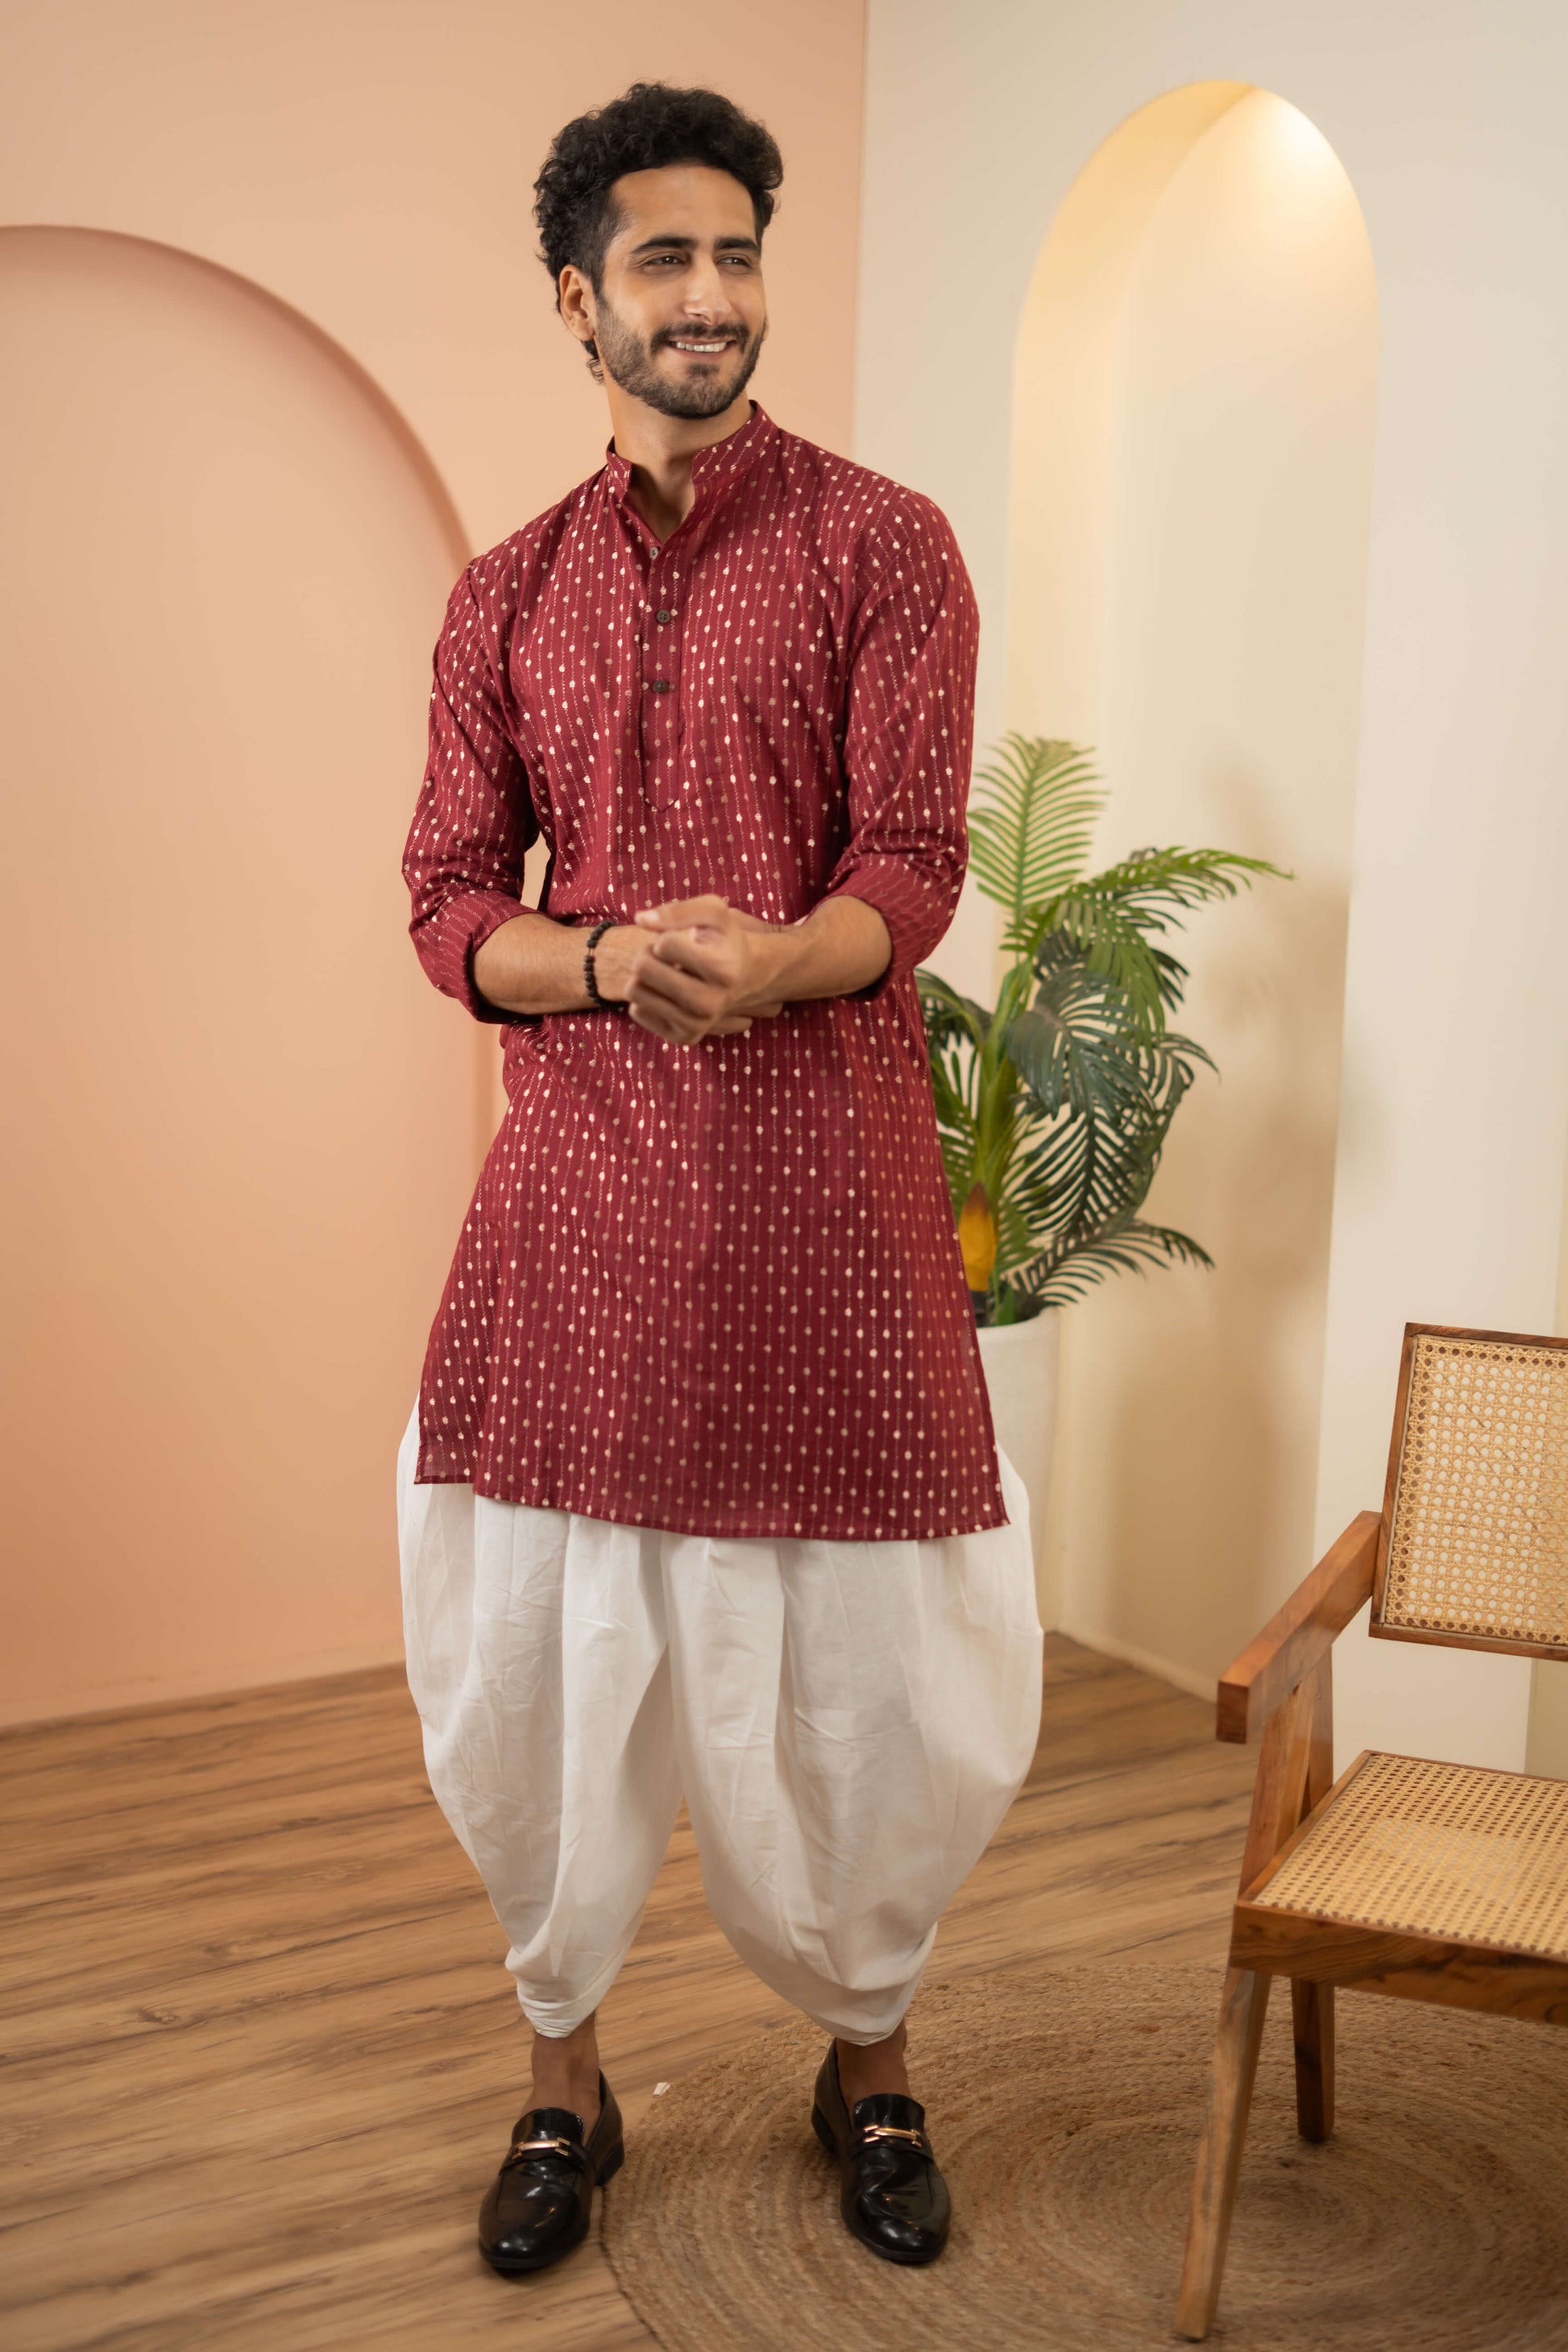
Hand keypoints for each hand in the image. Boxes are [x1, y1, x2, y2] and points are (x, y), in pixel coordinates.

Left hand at [621, 894, 787, 1044]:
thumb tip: (641, 920)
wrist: (749, 977)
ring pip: (634, 991)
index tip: (683, 941)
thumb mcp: (714, 912)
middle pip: (643, 967)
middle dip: (647, 952)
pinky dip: (646, 998)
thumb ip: (678, 910)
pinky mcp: (684, 1038)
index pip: (663, 944)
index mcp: (723, 969)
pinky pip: (637, 1012)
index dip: (666, 936)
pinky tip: (666, 992)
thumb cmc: (726, 939)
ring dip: (644, 975)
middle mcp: (711, 1002)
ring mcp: (697, 1024)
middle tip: (664, 954)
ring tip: (664, 971)